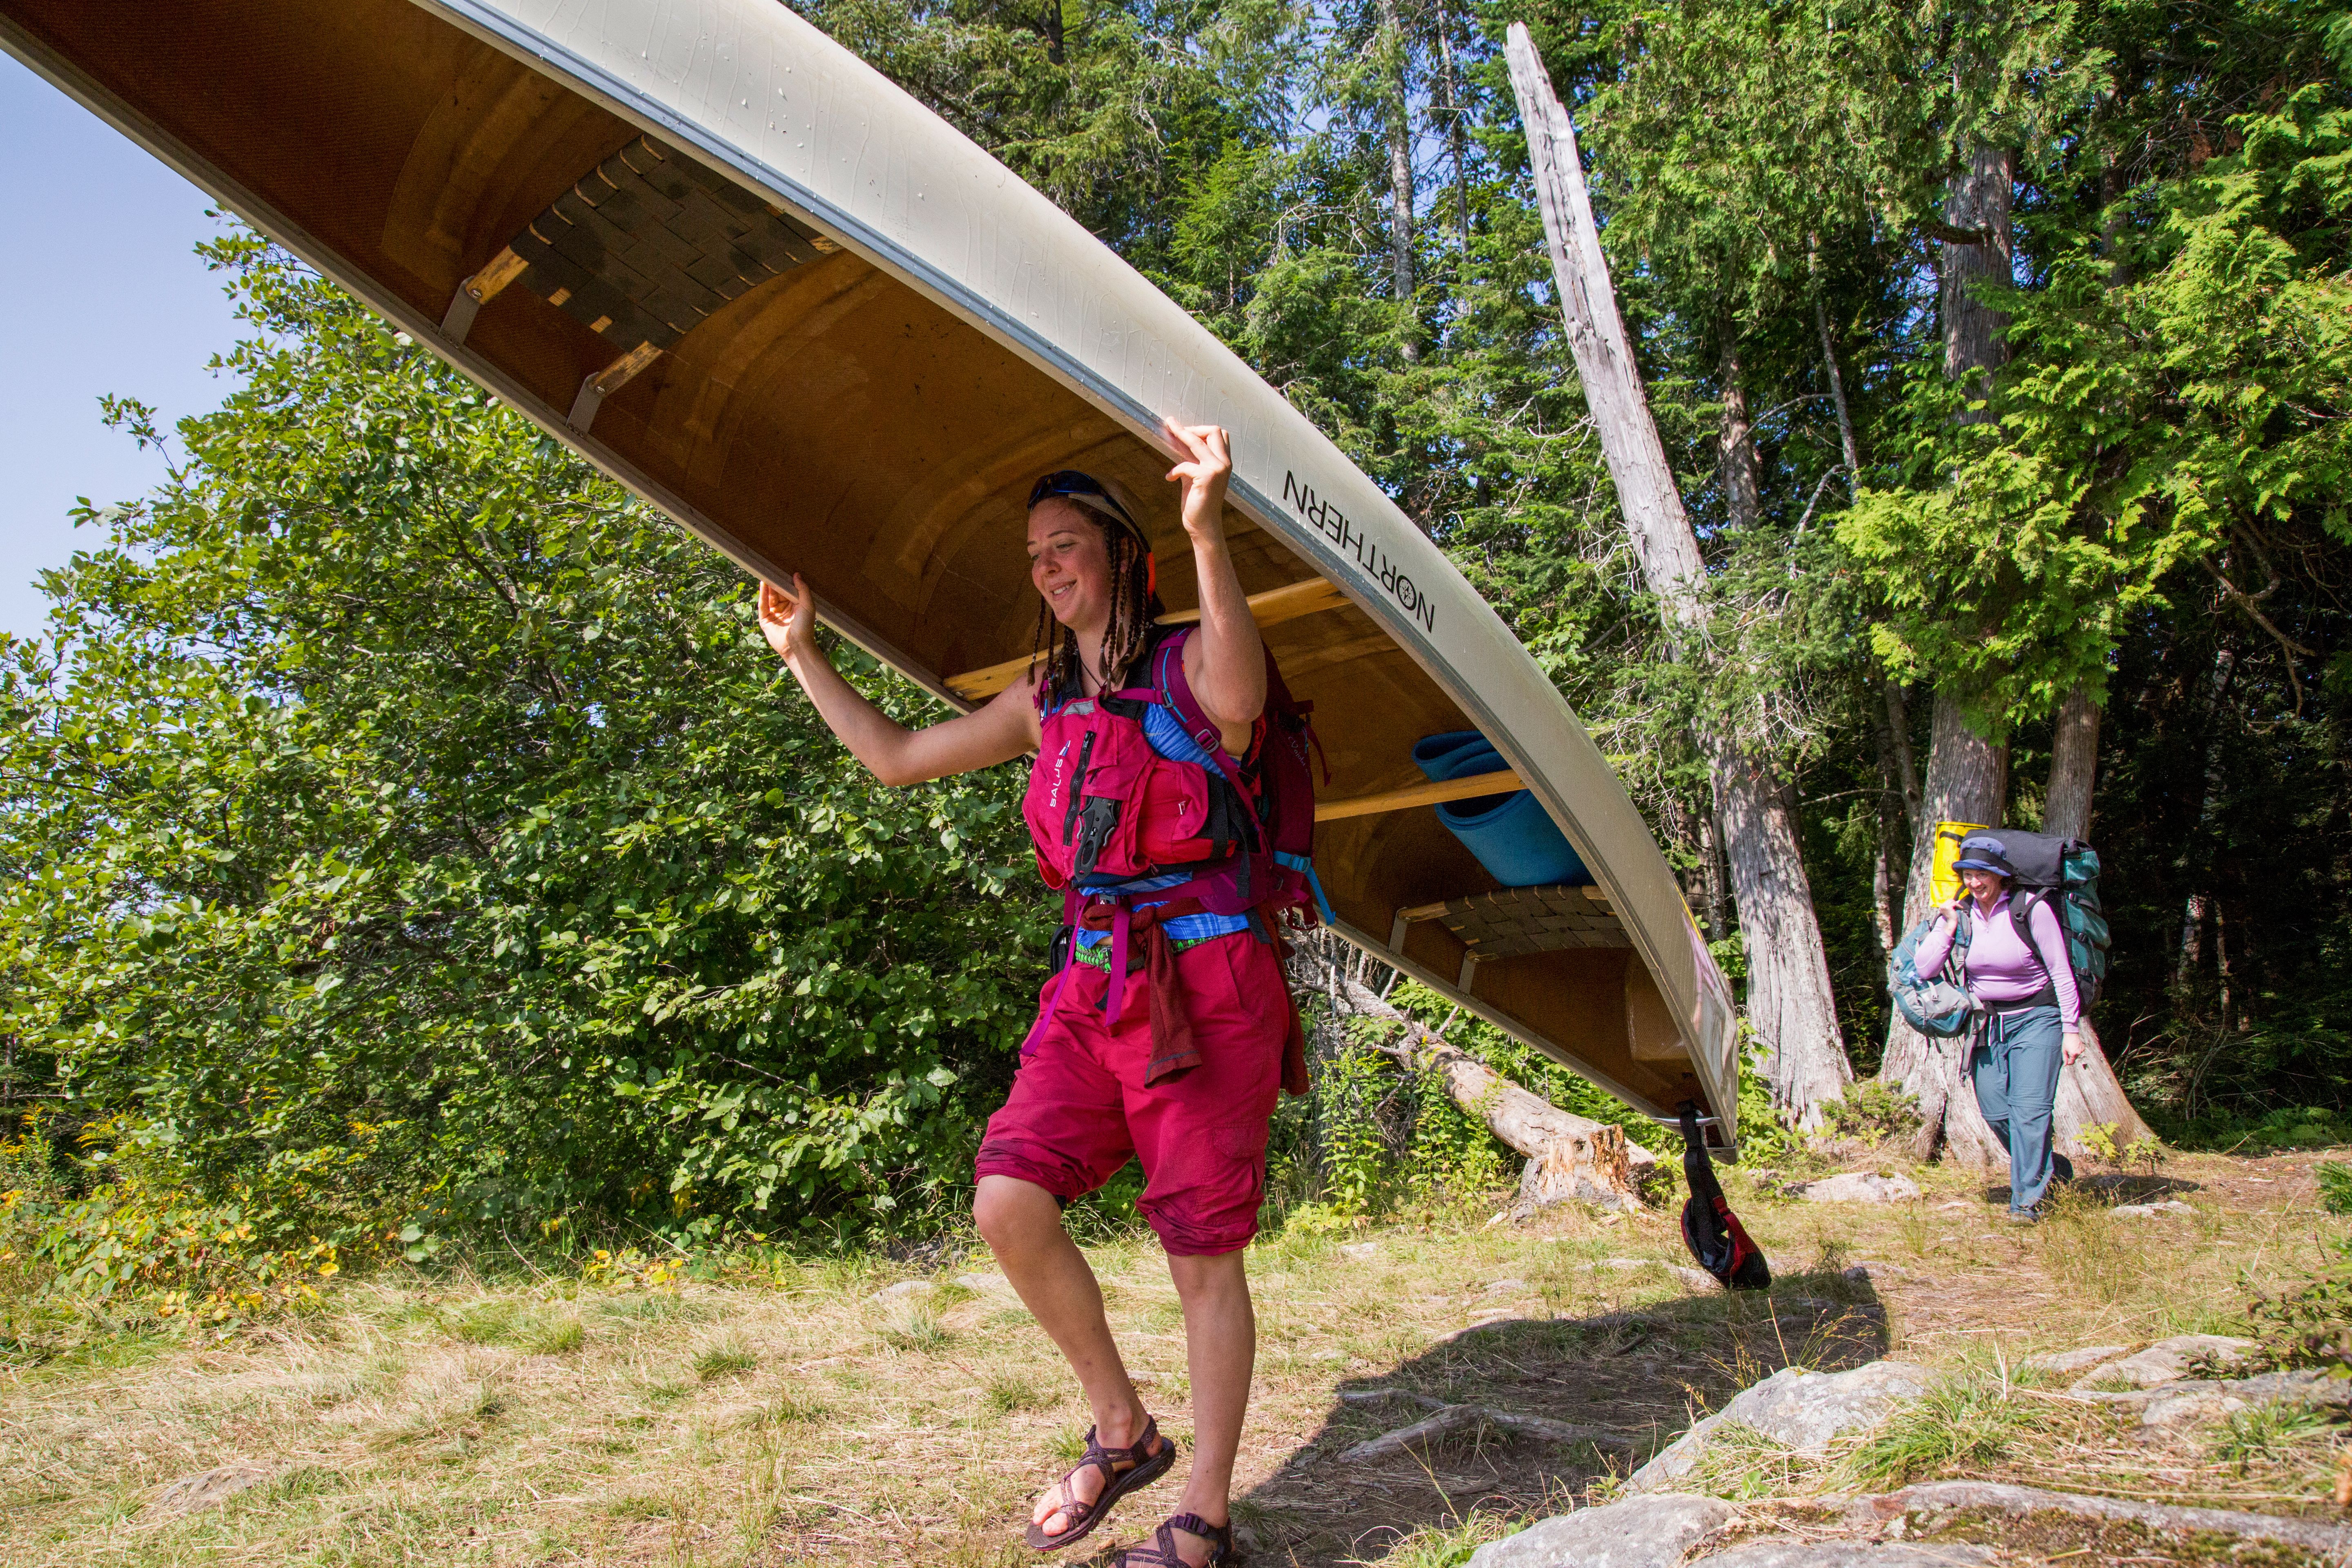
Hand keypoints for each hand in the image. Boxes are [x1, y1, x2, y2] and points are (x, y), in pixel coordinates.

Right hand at [758, 574, 815, 664]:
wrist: (797, 645)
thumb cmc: (805, 626)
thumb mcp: (807, 605)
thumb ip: (803, 589)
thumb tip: (796, 574)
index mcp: (795, 605)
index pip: (788, 591)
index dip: (784, 581)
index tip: (781, 571)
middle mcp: (784, 609)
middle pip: (777, 593)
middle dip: (774, 583)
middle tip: (771, 570)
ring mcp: (774, 614)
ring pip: (769, 597)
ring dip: (768, 586)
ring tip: (766, 574)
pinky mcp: (765, 620)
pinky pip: (762, 605)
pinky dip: (762, 595)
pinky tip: (763, 584)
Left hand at [1165, 420, 1231, 539]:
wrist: (1203, 525)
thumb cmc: (1198, 502)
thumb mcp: (1195, 476)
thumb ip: (1191, 458)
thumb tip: (1177, 439)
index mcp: (1224, 462)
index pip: (1219, 434)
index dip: (1200, 430)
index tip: (1183, 431)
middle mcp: (1224, 463)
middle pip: (1213, 430)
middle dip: (1192, 427)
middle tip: (1173, 427)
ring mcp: (1218, 469)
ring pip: (1198, 441)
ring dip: (1180, 433)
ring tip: (1168, 429)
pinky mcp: (1207, 477)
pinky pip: (1185, 464)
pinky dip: (1174, 470)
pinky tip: (1169, 478)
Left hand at [2062, 1032, 2083, 1064]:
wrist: (2071, 1034)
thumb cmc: (2066, 1042)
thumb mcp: (2064, 1050)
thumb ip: (2064, 1058)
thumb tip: (2065, 1065)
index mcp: (2073, 1054)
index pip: (2072, 1062)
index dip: (2068, 1062)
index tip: (2066, 1060)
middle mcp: (2079, 1053)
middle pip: (2074, 1058)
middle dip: (2071, 1056)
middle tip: (2068, 1051)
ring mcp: (2082, 1050)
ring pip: (2077, 1055)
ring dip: (2074, 1053)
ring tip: (2071, 1047)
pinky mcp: (2083, 1047)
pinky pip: (2080, 1051)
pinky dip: (2077, 1050)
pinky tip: (2075, 1046)